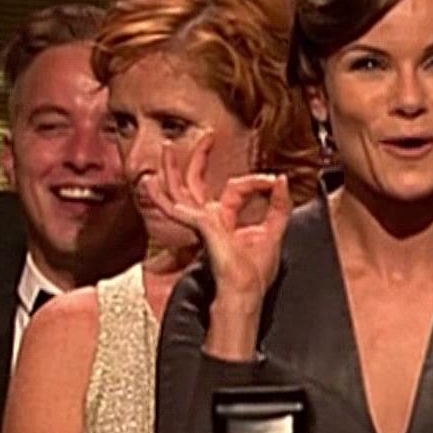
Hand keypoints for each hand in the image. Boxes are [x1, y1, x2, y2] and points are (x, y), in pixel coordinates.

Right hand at [142, 132, 292, 358]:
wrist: (242, 296)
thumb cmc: (252, 276)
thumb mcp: (274, 233)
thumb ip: (278, 206)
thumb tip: (282, 180)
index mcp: (224, 221)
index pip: (234, 189)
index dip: (256, 181)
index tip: (273, 181)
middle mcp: (208, 222)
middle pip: (195, 184)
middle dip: (197, 158)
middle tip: (205, 136)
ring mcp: (200, 227)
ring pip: (178, 192)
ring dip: (171, 170)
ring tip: (166, 150)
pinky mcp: (199, 230)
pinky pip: (176, 210)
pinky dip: (162, 198)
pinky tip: (150, 184)